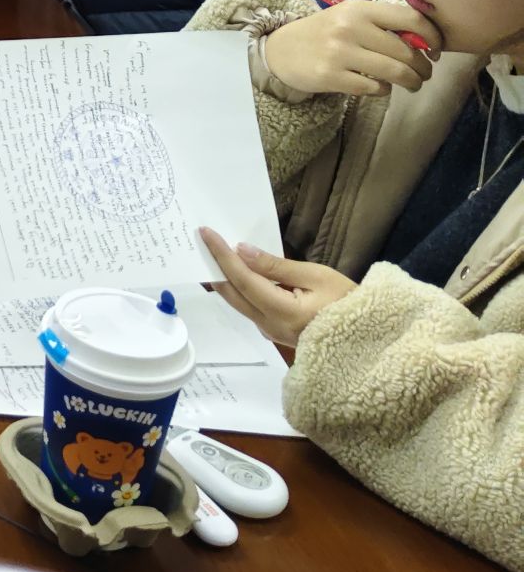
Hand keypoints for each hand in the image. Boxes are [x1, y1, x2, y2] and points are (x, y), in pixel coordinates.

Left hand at [200, 227, 357, 346]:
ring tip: (214, 254)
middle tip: (203, 242)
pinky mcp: (274, 331)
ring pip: (238, 303)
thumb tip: (243, 251)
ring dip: (225, 278)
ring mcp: (270, 332)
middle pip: (232, 294)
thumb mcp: (317, 277)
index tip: (206, 233)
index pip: (242, 279)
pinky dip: (239, 288)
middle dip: (215, 267)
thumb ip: (276, 266)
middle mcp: (269, 325)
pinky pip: (249, 307)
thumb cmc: (348, 303)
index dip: (222, 255)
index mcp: (281, 312)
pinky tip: (237, 273)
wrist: (368, 338)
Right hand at [260, 0, 439, 96]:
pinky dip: (383, 90)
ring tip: (412, 85)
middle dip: (423, 68)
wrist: (279, 50)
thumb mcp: (349, 17)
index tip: (436, 50)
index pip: (411, 19)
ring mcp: (339, 53)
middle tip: (424, 74)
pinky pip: (373, 88)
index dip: (433, 37)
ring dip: (411, 82)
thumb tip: (424, 43)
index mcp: (359, 9)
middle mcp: (350, 28)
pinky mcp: (331, 76)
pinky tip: (380, 87)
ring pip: (394, 72)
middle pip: (406, 52)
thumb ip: (382, 24)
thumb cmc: (323, 33)